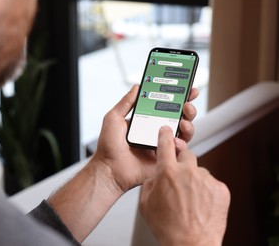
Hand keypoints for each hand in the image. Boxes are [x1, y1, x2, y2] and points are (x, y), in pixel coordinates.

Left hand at [90, 85, 198, 192]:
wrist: (110, 170)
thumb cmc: (108, 146)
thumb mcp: (114, 118)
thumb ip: (126, 102)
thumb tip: (137, 87)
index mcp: (145, 120)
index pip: (165, 106)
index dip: (177, 97)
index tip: (186, 88)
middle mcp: (155, 131)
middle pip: (179, 117)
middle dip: (187, 109)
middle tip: (186, 104)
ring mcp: (161, 144)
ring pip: (184, 132)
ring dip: (188, 125)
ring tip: (183, 122)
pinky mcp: (165, 157)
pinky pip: (180, 150)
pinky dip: (181, 143)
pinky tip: (176, 140)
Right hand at [139, 127, 229, 245]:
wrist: (191, 244)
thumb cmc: (168, 227)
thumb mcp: (145, 203)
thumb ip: (149, 183)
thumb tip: (156, 176)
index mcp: (167, 172)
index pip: (165, 144)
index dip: (165, 135)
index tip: (166, 131)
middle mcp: (188, 172)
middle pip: (186, 154)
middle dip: (182, 160)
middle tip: (178, 175)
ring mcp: (206, 180)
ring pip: (199, 170)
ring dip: (194, 179)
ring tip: (190, 198)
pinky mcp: (221, 189)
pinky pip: (211, 183)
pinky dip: (206, 190)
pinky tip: (200, 203)